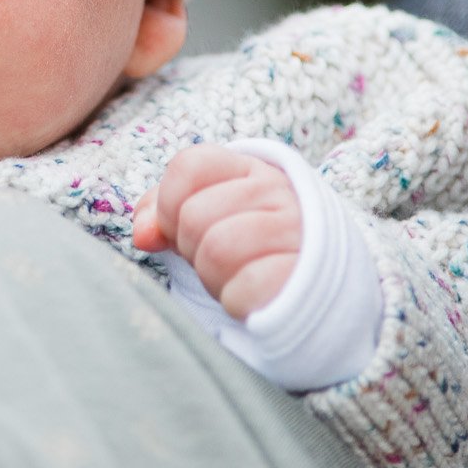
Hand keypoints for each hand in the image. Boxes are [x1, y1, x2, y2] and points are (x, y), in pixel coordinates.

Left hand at [131, 145, 301, 318]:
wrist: (325, 291)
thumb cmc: (253, 250)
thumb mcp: (211, 218)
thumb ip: (166, 212)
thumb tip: (142, 234)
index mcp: (251, 170)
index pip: (188, 165)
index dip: (168, 204)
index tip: (180, 229)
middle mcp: (278, 193)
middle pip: (194, 216)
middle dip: (191, 249)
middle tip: (218, 260)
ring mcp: (296, 231)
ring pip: (216, 251)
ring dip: (213, 278)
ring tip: (235, 277)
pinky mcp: (303, 274)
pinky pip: (243, 288)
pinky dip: (236, 301)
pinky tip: (252, 297)